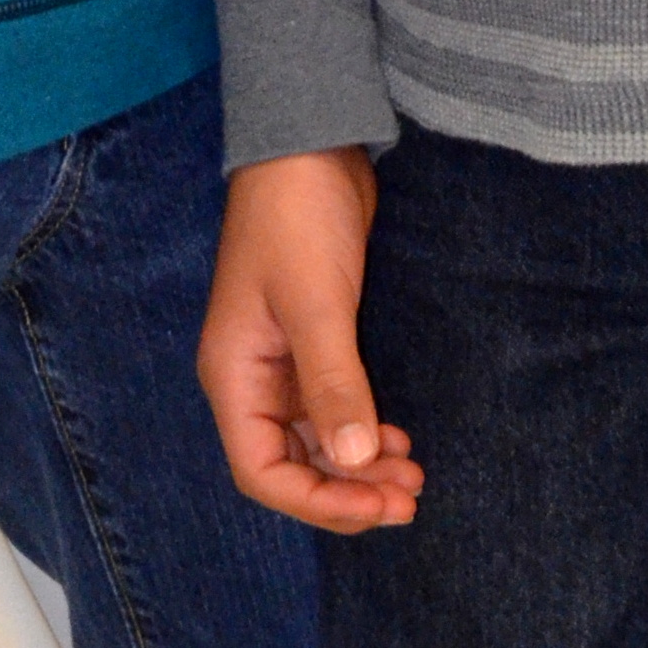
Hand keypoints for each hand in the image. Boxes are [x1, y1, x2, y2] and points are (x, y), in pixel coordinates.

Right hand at [199, 149, 423, 535]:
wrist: (311, 142)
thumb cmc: (298, 217)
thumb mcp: (317, 303)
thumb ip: (334, 384)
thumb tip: (354, 463)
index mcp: (234, 376)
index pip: (262, 472)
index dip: (319, 502)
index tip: (379, 505)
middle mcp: (252, 376)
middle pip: (291, 464)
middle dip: (348, 489)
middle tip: (410, 498)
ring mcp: (282, 357)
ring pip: (316, 438)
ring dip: (360, 463)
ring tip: (413, 474)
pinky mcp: (314, 336)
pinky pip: (333, 405)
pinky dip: (362, 427)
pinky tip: (397, 435)